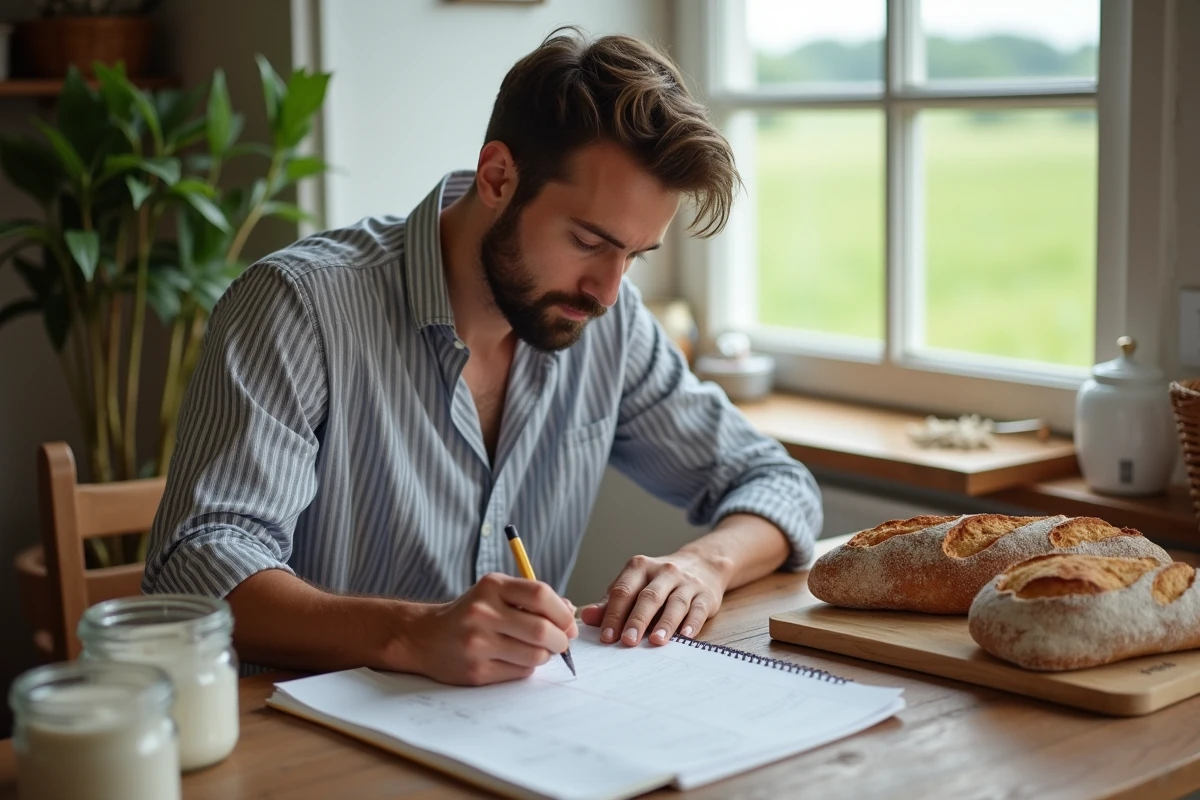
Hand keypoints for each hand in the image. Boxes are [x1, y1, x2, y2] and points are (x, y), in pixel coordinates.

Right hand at [406, 573, 576, 685]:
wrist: (424, 637)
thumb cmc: (470, 614)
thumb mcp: (496, 593)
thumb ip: (533, 599)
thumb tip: (571, 613)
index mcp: (492, 586)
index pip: (540, 594)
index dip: (562, 612)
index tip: (568, 622)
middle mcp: (482, 612)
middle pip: (541, 630)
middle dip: (560, 640)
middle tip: (561, 643)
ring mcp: (478, 644)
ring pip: (534, 656)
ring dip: (545, 656)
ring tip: (538, 651)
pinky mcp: (476, 671)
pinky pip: (520, 672)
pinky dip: (527, 668)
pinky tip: (516, 659)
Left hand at [580, 554, 729, 646]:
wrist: (702, 564)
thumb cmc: (658, 581)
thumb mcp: (633, 584)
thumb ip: (610, 602)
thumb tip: (587, 616)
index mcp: (639, 567)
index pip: (623, 591)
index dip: (613, 614)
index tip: (607, 637)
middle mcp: (663, 571)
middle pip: (648, 597)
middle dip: (637, 620)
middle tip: (628, 641)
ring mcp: (686, 582)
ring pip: (675, 603)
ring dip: (665, 623)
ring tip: (656, 641)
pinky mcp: (705, 595)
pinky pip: (698, 609)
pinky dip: (692, 623)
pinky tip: (686, 636)